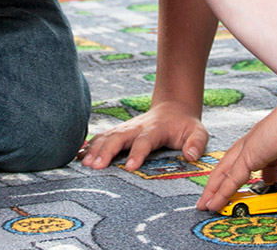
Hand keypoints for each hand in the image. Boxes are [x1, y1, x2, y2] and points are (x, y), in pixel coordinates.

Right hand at [80, 100, 209, 170]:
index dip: (137, 153)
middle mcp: (136, 127)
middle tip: (96, 167)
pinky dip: (89, 146)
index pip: (144, 141)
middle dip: (106, 151)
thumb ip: (197, 143)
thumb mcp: (198, 132)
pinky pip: (101, 137)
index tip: (129, 167)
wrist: (173, 109)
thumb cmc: (185, 126)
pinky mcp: (119, 131)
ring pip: (106, 136)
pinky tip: (78, 156)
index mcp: (155, 129)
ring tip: (84, 165)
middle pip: (118, 137)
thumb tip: (190, 156)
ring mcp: (125, 128)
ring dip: (94, 149)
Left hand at [196, 94, 276, 211]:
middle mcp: (258, 141)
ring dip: (217, 188)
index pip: (253, 162)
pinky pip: (233, 176)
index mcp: (271, 142)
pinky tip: (217, 201)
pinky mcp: (251, 151)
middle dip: (224, 183)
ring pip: (227, 171)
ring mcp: (252, 145)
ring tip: (210, 203)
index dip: (249, 176)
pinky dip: (223, 190)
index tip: (250, 189)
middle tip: (218, 199)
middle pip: (233, 166)